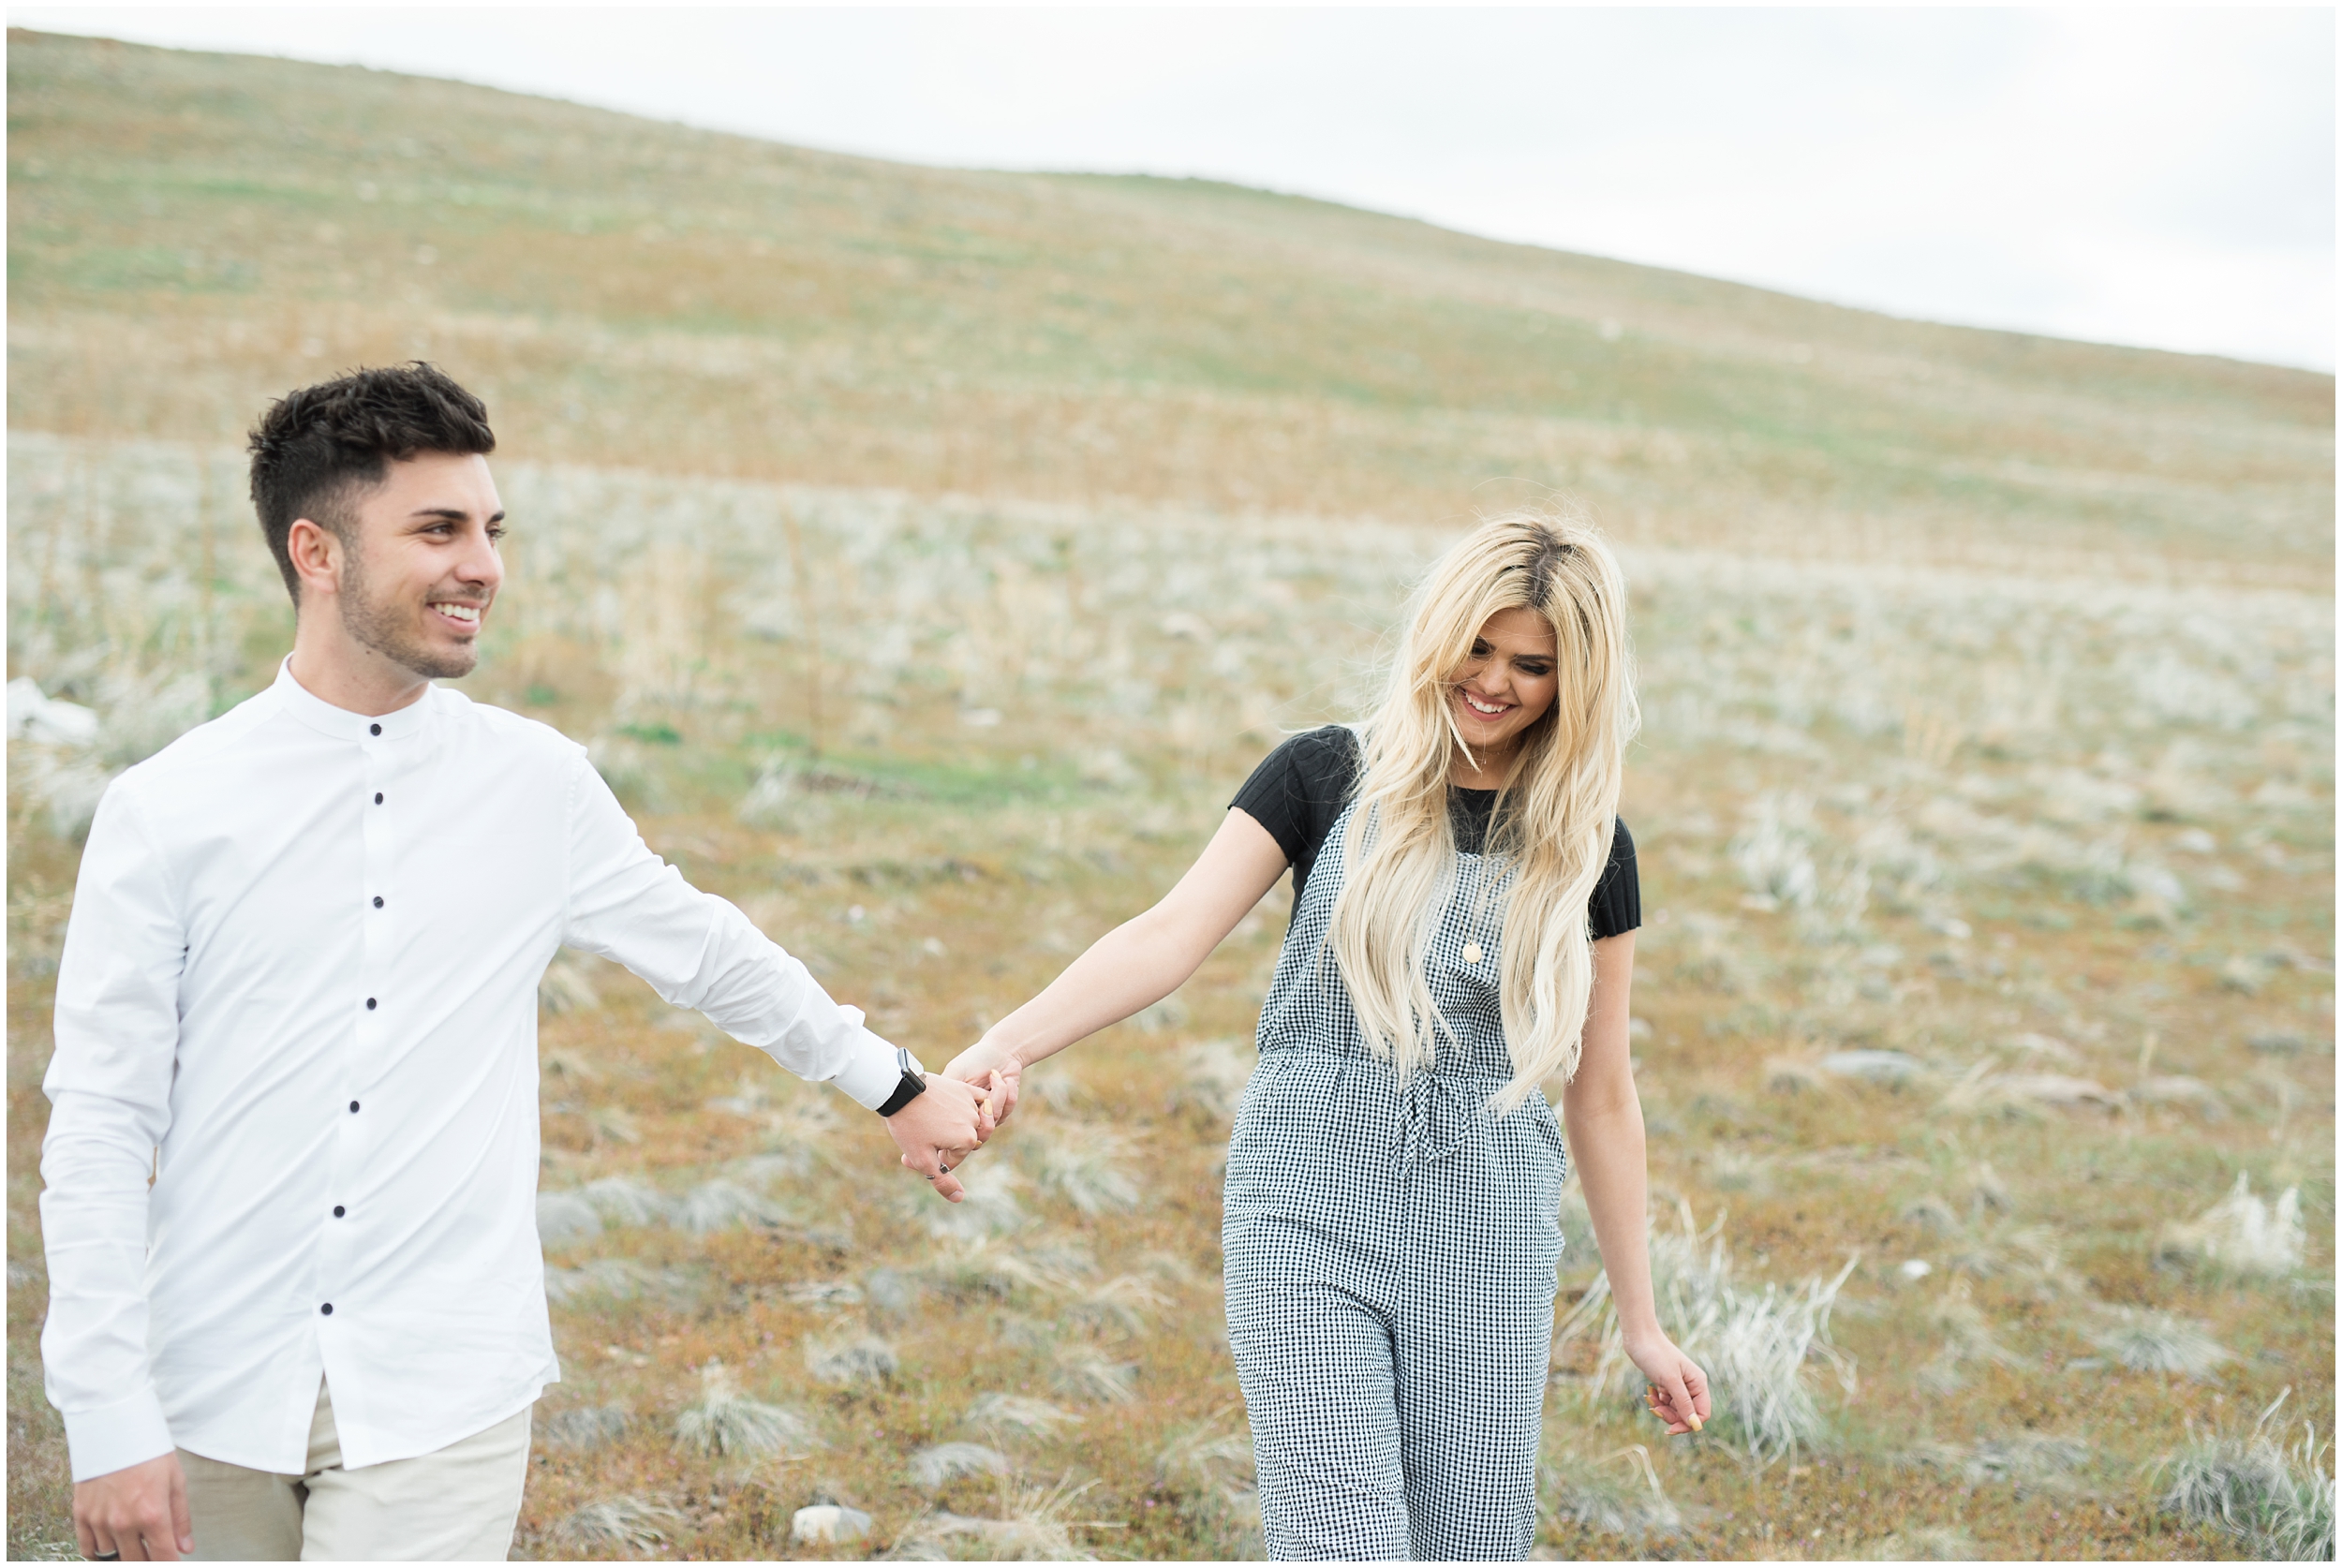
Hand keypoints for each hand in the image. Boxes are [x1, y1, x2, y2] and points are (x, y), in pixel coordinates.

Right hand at [74, 1452, 191, 1560]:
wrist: (114, 1430)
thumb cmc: (149, 1453)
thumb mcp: (176, 1481)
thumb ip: (180, 1519)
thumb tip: (185, 1548)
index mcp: (153, 1514)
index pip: (162, 1558)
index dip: (169, 1564)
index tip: (172, 1562)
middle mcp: (124, 1522)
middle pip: (135, 1562)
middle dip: (147, 1561)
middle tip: (153, 1552)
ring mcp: (100, 1521)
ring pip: (111, 1557)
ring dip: (124, 1555)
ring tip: (134, 1544)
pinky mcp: (81, 1515)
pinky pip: (87, 1549)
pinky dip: (98, 1553)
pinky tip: (110, 1547)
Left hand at [885, 1073, 990, 1201]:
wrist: (899, 1090)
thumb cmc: (908, 1125)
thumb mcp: (922, 1158)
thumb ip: (942, 1181)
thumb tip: (959, 1198)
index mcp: (966, 1140)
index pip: (954, 1159)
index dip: (935, 1157)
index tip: (920, 1146)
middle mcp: (974, 1121)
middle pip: (963, 1141)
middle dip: (945, 1142)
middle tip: (921, 1133)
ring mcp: (971, 1103)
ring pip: (968, 1123)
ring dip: (953, 1124)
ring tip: (929, 1118)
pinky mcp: (965, 1088)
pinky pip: (977, 1101)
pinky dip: (970, 1106)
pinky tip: (954, 1107)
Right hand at [943, 1038, 1022, 1126]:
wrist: (1001, 1052)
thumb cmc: (973, 1060)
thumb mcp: (955, 1072)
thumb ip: (945, 1090)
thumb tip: (932, 1106)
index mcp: (953, 1108)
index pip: (954, 1126)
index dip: (962, 1119)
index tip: (972, 1095)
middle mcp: (969, 1116)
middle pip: (976, 1128)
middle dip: (986, 1108)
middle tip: (987, 1092)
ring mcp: (986, 1116)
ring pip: (993, 1118)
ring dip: (998, 1093)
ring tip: (994, 1075)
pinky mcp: (1003, 1111)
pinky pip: (1007, 1110)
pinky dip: (1008, 1091)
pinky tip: (1005, 1079)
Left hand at [1622, 1329, 1709, 1435]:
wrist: (1639, 1338)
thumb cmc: (1656, 1355)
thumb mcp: (1670, 1381)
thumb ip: (1683, 1403)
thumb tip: (1695, 1425)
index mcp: (1699, 1383)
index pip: (1702, 1413)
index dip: (1688, 1423)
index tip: (1671, 1428)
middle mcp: (1692, 1385)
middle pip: (1687, 1414)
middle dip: (1671, 1415)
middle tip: (1655, 1410)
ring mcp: (1679, 1385)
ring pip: (1675, 1409)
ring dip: (1661, 1408)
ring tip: (1649, 1397)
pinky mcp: (1667, 1384)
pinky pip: (1665, 1402)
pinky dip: (1657, 1401)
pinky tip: (1649, 1392)